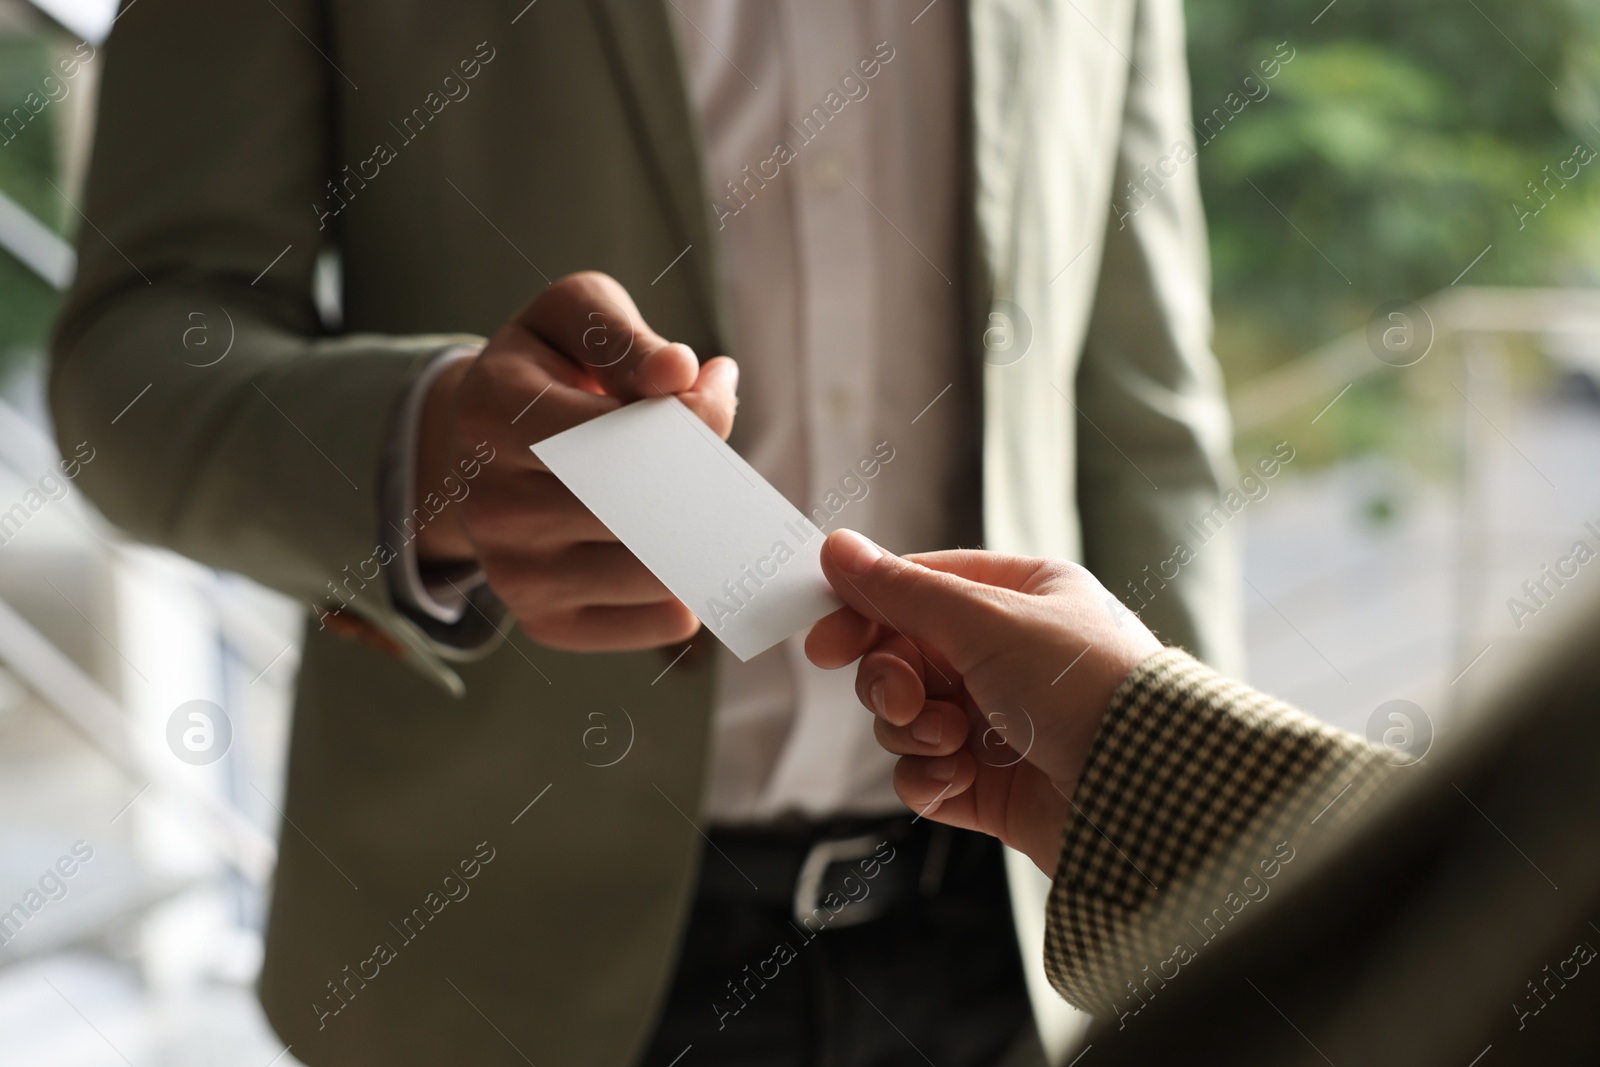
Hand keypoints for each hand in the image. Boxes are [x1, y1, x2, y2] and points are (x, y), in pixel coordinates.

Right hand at [414, 272, 737, 650]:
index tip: (713, 399)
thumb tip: (680, 372)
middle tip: (726, 460)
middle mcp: (493, 505)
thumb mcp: (572, 318)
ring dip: (708, 536)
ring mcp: (515, 574)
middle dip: (705, 481)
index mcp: (493, 415)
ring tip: (708, 499)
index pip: (614, 431)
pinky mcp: (547, 623)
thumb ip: (624, 335)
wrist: (485, 446)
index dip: (689, 419)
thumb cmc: (548, 372)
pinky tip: (682, 548)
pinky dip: (695, 588)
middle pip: (639, 507)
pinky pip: (658, 622)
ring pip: (658, 570)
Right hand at [804, 530, 1161, 872]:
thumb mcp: (987, 620)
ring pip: (906, 718)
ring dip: (913, 730)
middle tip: (908, 697)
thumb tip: (837, 550)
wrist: (1146, 791)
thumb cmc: (1087, 686)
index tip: (826, 641)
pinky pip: (924, 775)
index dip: (867, 612)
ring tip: (953, 740)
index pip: (918, 589)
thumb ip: (903, 591)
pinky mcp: (993, 785)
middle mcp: (1008, 656)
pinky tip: (958, 778)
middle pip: (903, 656)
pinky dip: (928, 777)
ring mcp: (999, 722)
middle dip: (891, 680)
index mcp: (1019, 598)